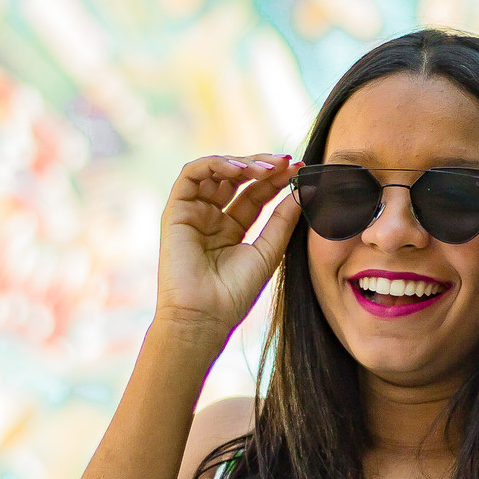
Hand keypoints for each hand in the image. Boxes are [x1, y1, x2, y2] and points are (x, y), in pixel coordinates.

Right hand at [156, 153, 301, 342]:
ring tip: (266, 168)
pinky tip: (239, 169)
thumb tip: (303, 190)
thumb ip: (282, 220)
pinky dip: (215, 164)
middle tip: (286, 162)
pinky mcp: (176, 210)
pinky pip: (191, 174)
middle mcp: (212, 218)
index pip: (256, 194)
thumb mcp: (268, 251)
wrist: (203, 316)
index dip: (277, 179)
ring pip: (215, 171)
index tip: (301, 169)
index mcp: (232, 230)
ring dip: (242, 163)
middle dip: (262, 166)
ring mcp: (193, 213)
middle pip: (238, 179)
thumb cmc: (234, 293)